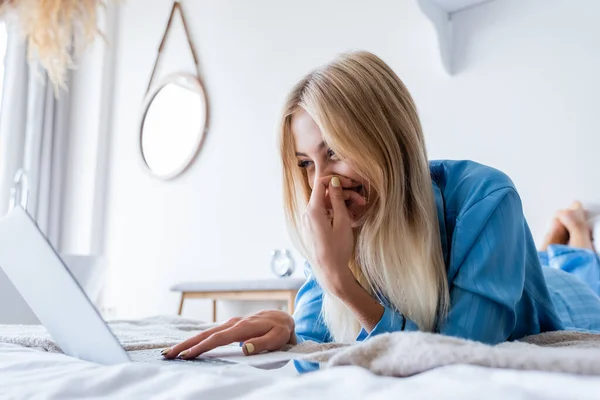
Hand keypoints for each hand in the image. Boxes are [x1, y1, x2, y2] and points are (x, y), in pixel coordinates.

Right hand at [162, 310, 295, 358]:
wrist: (282, 317)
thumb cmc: (281, 329)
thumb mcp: (279, 337)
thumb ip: (263, 343)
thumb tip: (245, 348)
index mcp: (243, 327)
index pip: (218, 338)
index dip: (202, 347)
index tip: (188, 356)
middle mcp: (233, 324)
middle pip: (205, 334)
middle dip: (186, 344)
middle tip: (167, 354)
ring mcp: (230, 324)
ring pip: (205, 334)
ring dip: (187, 343)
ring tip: (170, 352)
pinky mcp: (229, 327)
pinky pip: (210, 334)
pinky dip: (196, 340)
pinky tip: (187, 347)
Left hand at [303, 176, 365, 292]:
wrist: (330, 271)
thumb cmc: (338, 248)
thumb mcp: (342, 221)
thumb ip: (337, 199)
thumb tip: (334, 182)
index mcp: (313, 210)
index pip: (321, 183)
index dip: (336, 180)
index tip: (350, 184)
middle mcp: (307, 214)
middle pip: (325, 195)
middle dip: (343, 194)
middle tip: (361, 201)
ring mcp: (308, 221)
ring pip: (325, 205)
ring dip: (341, 204)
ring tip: (357, 210)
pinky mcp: (312, 228)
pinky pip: (323, 214)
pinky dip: (335, 212)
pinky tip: (348, 218)